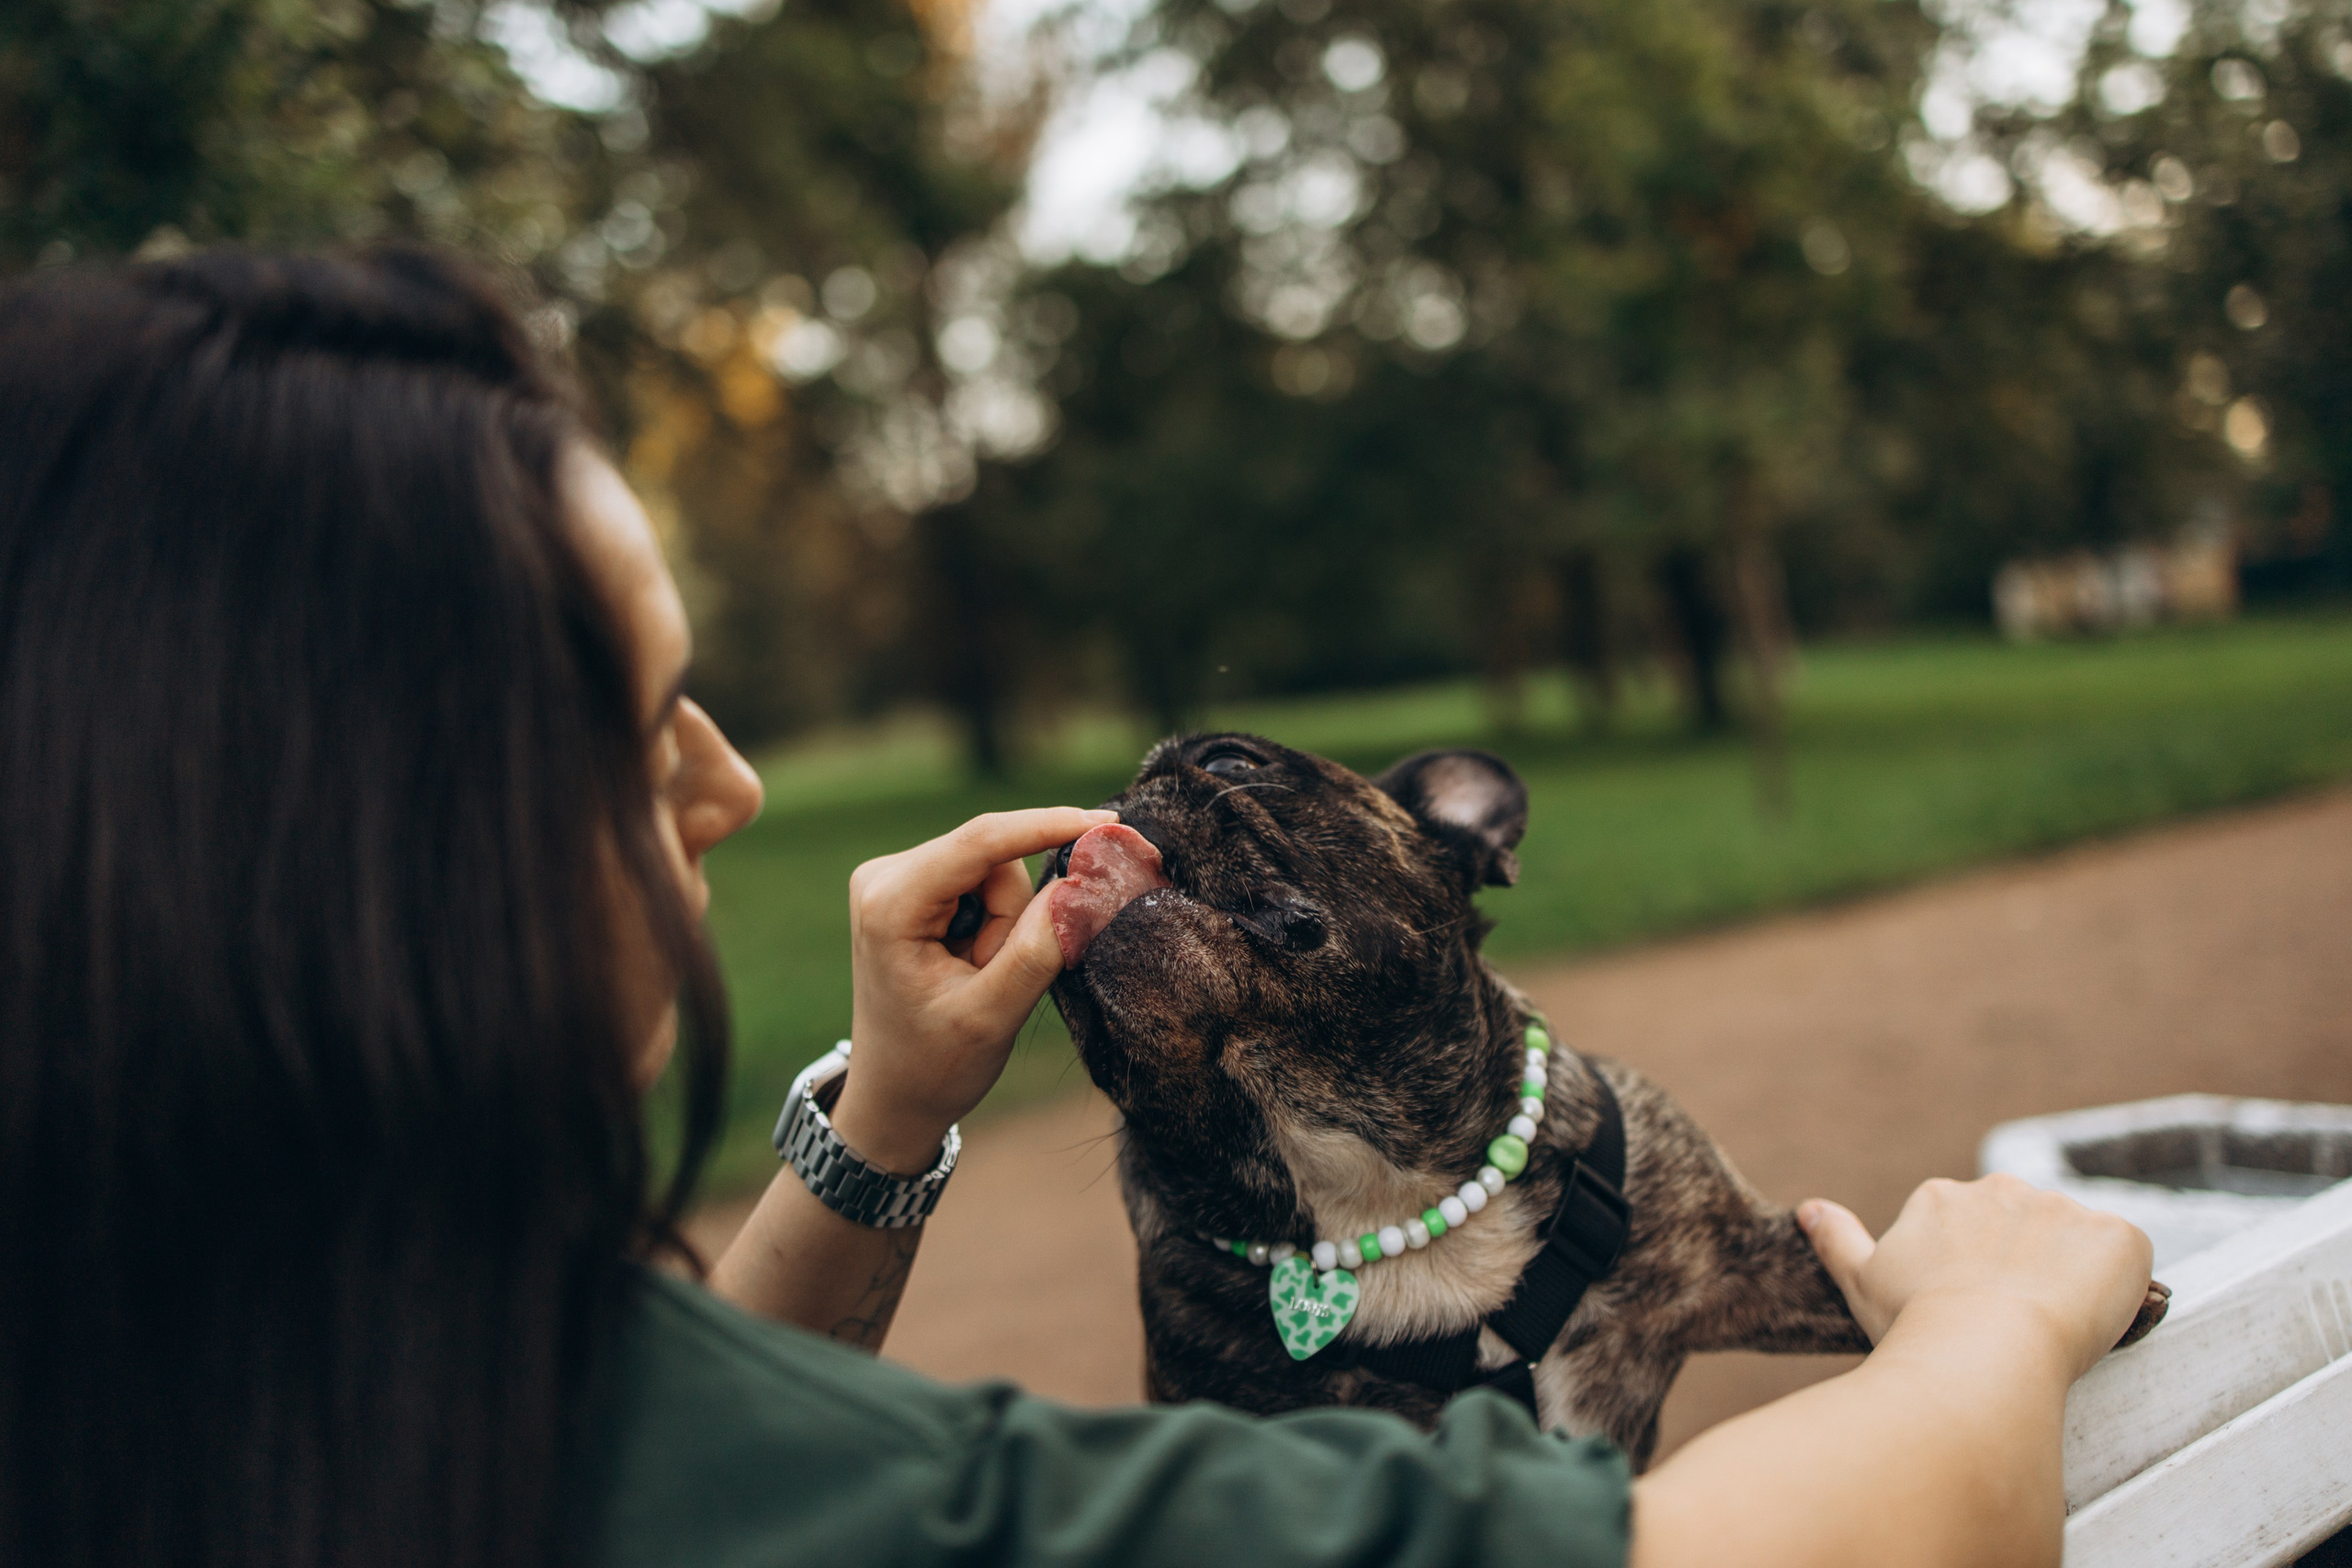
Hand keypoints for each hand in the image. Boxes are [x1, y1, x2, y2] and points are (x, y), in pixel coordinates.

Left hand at [830, 806, 1116, 1172]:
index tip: (1108, 825)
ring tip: (976, 976)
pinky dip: (994, 922)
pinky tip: (971, 962)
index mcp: (890, 904)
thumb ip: (1038, 950)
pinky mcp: (910, 886)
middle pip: (992, 857)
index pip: (981, 843)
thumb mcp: (993, 1016)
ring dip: (1004, 923)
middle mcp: (883, 876)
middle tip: (991, 976)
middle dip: (1014, 915)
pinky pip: (981, 880)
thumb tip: (1082, 883)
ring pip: (992, 869)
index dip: (1048, 826)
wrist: (893, 1095)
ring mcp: (893, 878)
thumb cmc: (935, 1065)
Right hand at [1801, 1174, 2152, 1380]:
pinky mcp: (2119, 1236)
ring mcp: (2063, 1209)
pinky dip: (2120, 1288)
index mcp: (1943, 1198)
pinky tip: (2097, 1321)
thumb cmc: (1914, 1326)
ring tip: (2057, 1332)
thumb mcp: (1862, 1282)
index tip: (1970, 1312)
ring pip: (2075, 1245)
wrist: (1982, 1352)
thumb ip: (1837, 1239)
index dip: (1973, 1275)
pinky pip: (2128, 1260)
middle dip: (2024, 1268)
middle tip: (2014, 1325)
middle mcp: (2002, 1188)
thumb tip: (1808, 1208)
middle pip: (2024, 1229)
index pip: (1969, 1229)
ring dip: (2072, 1278)